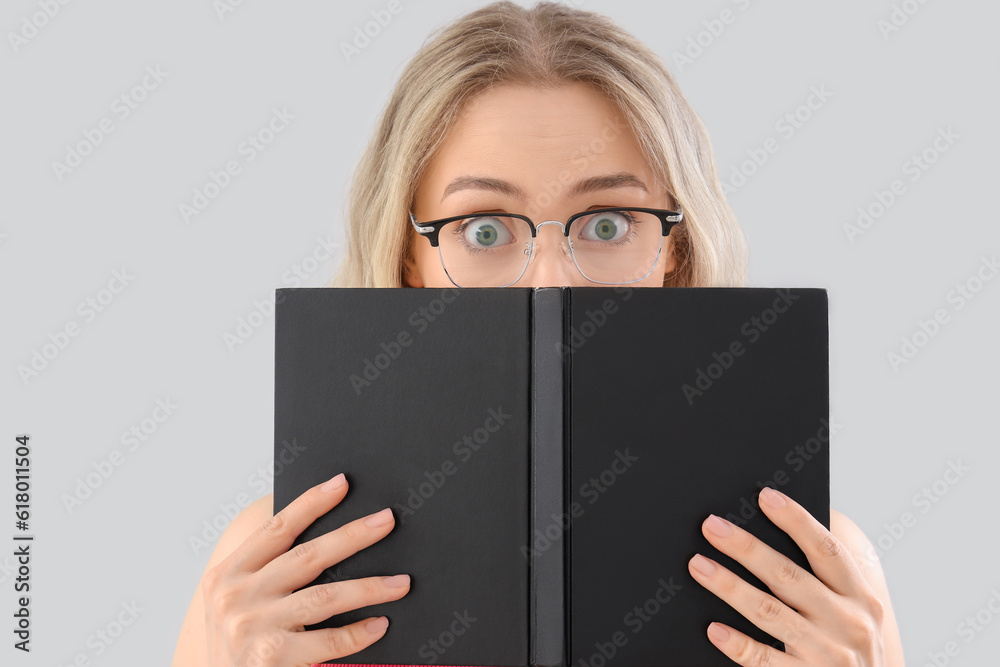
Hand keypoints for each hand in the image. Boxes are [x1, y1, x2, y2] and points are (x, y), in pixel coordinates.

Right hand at [201, 473, 410, 665]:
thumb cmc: (238, 651)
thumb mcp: (236, 606)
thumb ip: (267, 575)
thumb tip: (330, 542)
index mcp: (227, 575)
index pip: (276, 528)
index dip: (311, 503)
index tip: (342, 483)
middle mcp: (235, 597)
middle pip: (307, 556)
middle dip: (352, 536)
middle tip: (386, 520)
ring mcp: (251, 628)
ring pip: (324, 596)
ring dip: (369, 587)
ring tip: (401, 582)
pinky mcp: (269, 659)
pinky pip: (328, 640)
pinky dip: (358, 632)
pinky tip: (380, 624)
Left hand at [687, 487, 885, 664]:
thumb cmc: (848, 644)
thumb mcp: (854, 611)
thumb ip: (826, 577)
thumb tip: (775, 528)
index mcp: (861, 597)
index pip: (827, 549)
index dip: (797, 520)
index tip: (765, 496)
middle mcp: (849, 623)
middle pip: (788, 576)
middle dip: (746, 547)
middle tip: (711, 526)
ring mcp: (829, 655)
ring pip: (769, 612)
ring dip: (729, 586)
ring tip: (698, 565)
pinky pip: (764, 660)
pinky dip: (738, 643)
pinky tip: (714, 628)